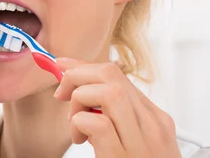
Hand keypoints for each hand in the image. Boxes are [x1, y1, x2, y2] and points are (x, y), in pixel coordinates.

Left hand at [54, 58, 179, 157]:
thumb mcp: (129, 137)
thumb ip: (110, 112)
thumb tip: (72, 80)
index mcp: (154, 118)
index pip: (115, 75)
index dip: (82, 67)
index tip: (61, 67)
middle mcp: (151, 125)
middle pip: (110, 75)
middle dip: (78, 76)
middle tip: (62, 94)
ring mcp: (140, 142)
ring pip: (106, 92)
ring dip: (79, 100)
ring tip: (76, 123)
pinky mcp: (122, 156)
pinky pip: (96, 122)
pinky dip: (79, 124)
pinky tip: (80, 139)